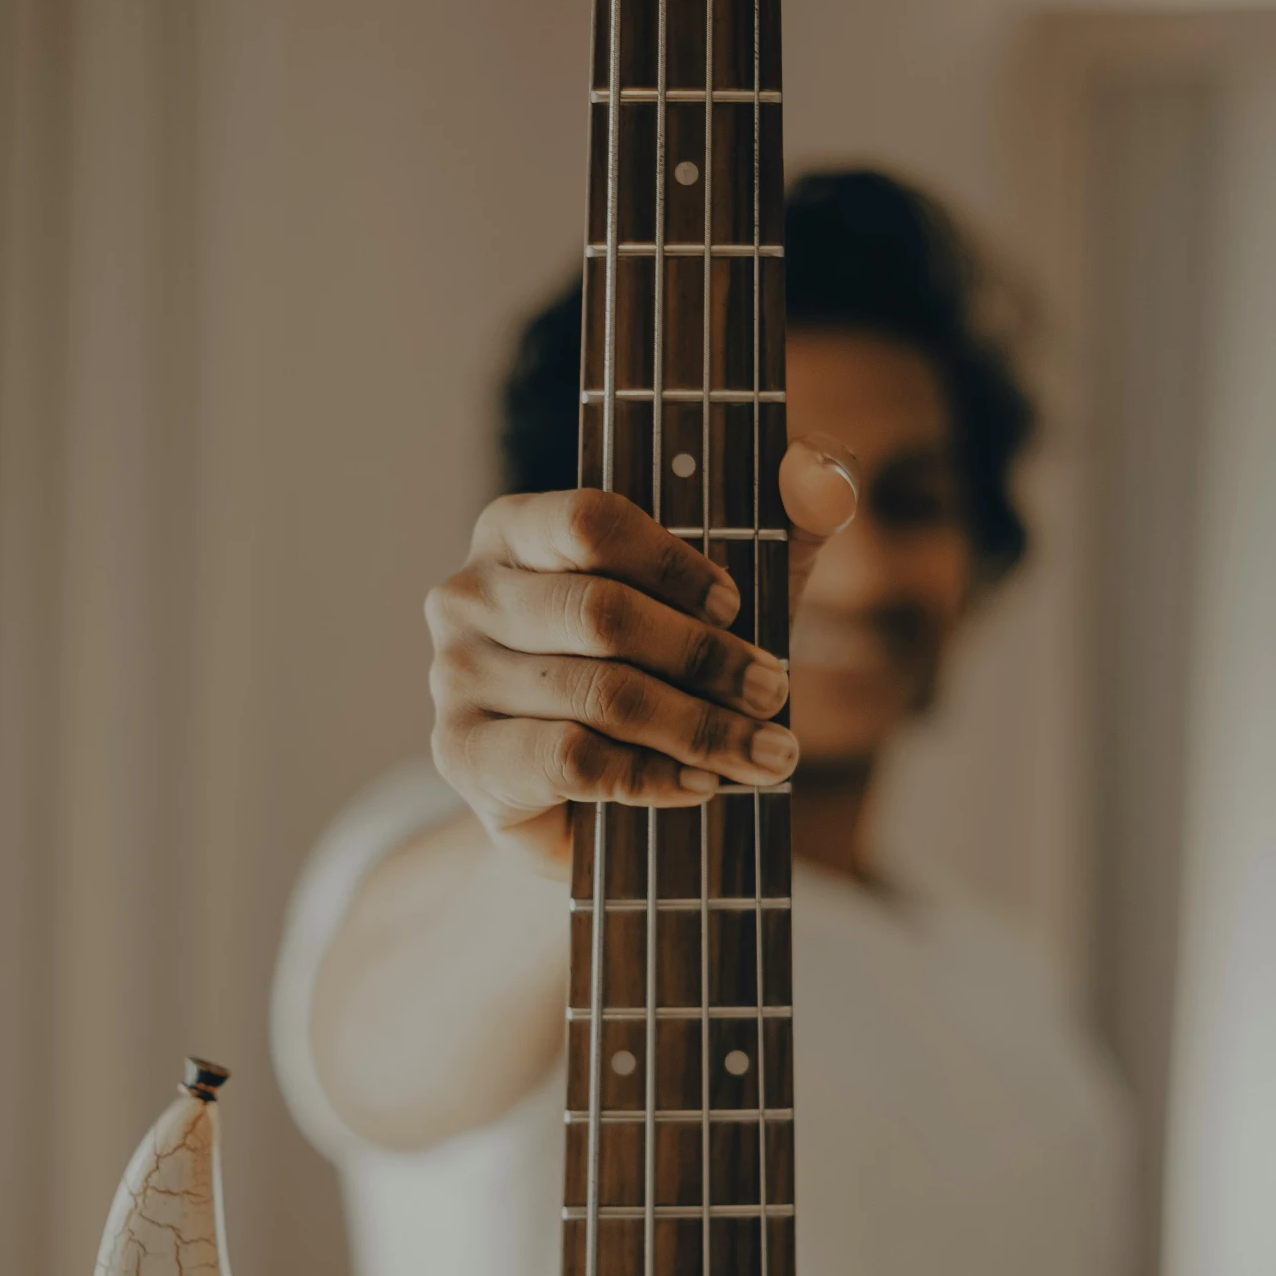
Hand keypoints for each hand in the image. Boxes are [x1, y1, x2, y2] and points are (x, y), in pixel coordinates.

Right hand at [426, 439, 858, 871]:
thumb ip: (784, 525)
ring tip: (764, 752)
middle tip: (772, 692)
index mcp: (517, 529)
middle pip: (601, 613)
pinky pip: (572, 760)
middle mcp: (468, 593)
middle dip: (705, 658)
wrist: (580, 802)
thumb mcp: (725, 600)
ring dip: (699, 728)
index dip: (675, 565)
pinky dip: (651, 776)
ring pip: (598, 694)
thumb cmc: (655, 678)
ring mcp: (454, 676)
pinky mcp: (463, 755)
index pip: (592, 520)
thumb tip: (820, 473)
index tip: (736, 605)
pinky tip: (699, 785)